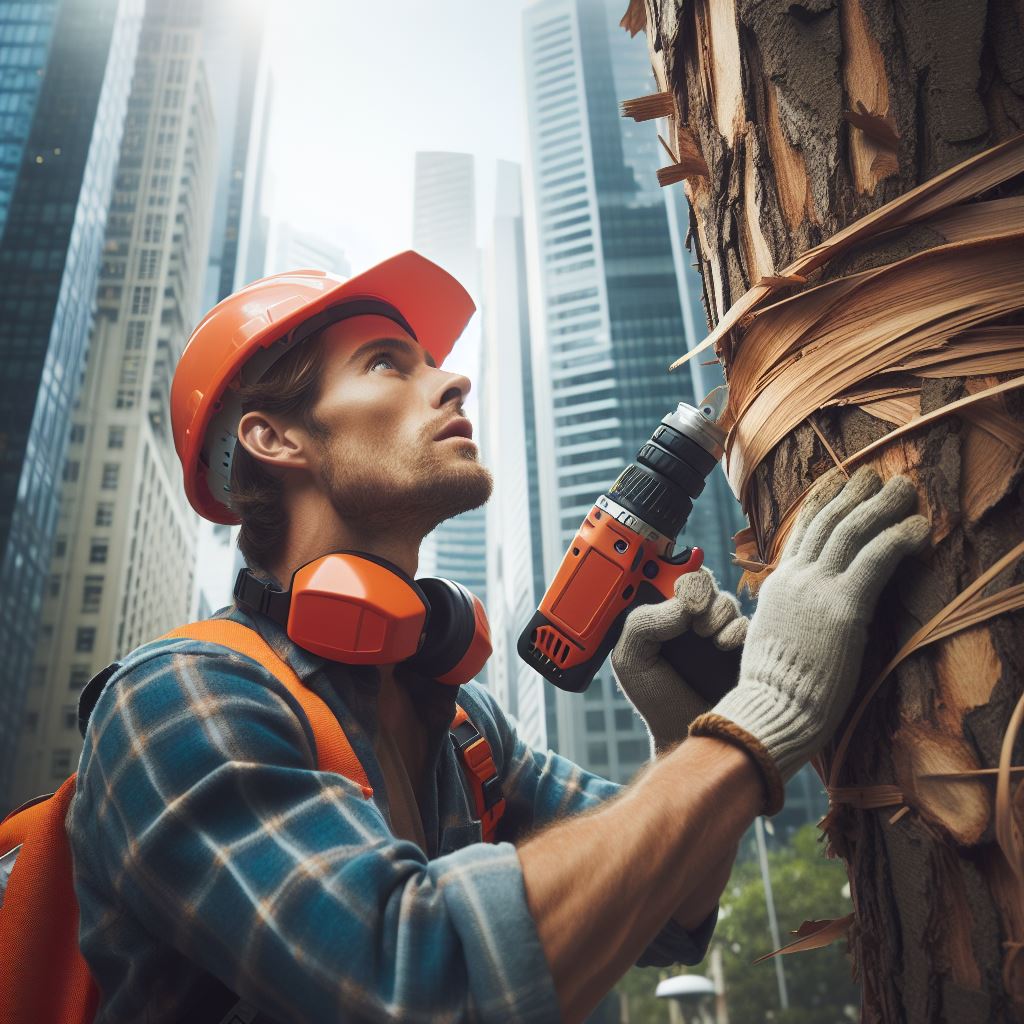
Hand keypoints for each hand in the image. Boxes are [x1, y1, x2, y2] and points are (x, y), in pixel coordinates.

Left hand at [611, 567, 747, 754]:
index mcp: (662, 617)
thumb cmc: (657, 699)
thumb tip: (682, 603)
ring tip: (707, 637)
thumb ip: (643, 622)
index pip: (670, 578)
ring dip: (716, 613)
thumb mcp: (631, 659)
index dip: (674, 573)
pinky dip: (735, 629)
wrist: (689, 735)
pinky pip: (747, 624)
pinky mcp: (745, 648)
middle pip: (701, 582)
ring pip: (724, 601)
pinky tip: (723, 645)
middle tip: (692, 611)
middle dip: (698, 591)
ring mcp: (719, 633)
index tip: (673, 588)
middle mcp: (691, 621)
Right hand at [690, 466, 929, 811]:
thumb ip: (788, 612)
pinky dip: (899, 537)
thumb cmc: (773, 685)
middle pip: (829, 522)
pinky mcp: (844, 607)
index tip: (839, 481)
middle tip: (878, 475)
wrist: (771, 707)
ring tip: (904, 488)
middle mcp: (796, 578)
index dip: (823, 501)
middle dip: (856, 493)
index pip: (802, 530)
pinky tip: (920, 527)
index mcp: (778, 584)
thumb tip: (799, 612)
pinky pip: (876, 559)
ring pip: (853, 531)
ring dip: (882, 505)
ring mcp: (819, 589)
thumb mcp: (771, 635)